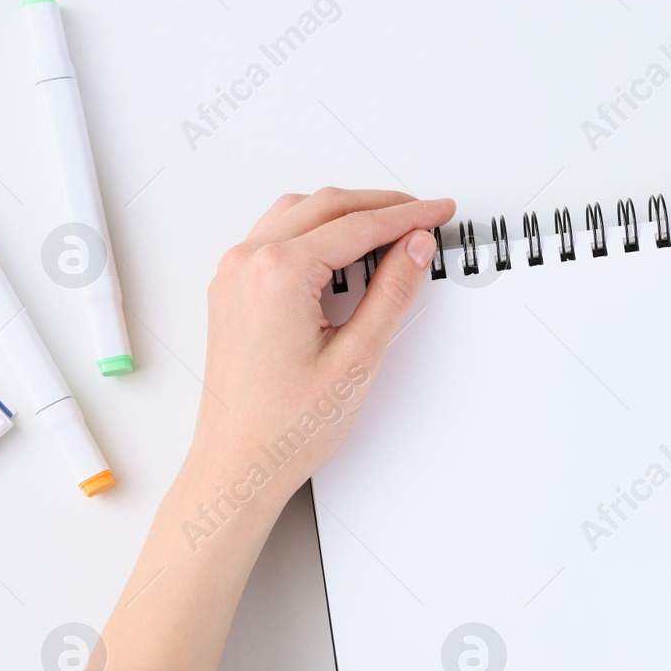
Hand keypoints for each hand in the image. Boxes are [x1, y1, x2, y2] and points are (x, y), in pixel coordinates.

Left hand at [191, 188, 455, 496]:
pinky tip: (343, 250)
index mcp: (278, 274)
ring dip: (345, 213)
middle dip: (381, 206)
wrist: (238, 464)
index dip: (407, 216)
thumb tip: (414, 248)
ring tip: (390, 229)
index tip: (438, 212)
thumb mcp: (358, 359)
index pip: (358, 226)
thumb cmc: (284, 427)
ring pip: (298, 214)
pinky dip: (315, 231)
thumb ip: (391, 293)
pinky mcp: (232, 290)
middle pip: (326, 207)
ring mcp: (234, 275)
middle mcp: (248, 264)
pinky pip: (276, 237)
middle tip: (424, 214)